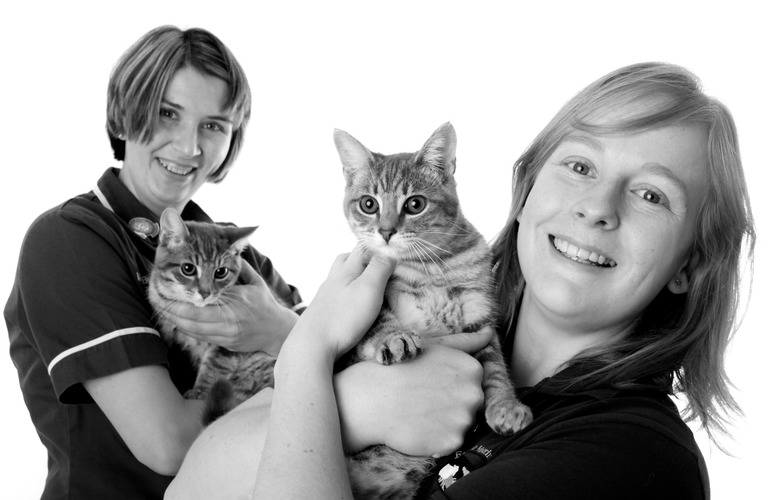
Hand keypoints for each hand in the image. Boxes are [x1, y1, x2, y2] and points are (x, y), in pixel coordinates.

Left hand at [158, 260, 297, 354]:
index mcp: (235, 302)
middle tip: (156, 301)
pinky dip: (187, 328)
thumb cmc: (265, 303)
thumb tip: (226, 247)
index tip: (165, 291)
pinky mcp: (225, 344)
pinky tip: (178, 320)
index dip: (179, 299)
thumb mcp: (254, 282)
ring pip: (192, 330)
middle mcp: (229, 321)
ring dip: (175, 320)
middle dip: (171, 310)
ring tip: (162, 309)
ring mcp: (226, 335)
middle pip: (190, 319)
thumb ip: (238, 266)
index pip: (199, 303)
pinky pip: (200, 337)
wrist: (277, 331)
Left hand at [289, 250, 394, 359]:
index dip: (376, 245)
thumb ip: (379, 267)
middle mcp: (332, 279)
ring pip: (338, 277)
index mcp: (345, 270)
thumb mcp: (369, 288)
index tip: (392, 249)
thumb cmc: (343, 317)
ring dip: (352, 275)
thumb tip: (389, 250)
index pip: (361, 247)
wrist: (311, 346)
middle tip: (378, 264)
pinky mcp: (321, 313)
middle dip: (362, 257)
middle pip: (346, 259)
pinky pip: (334, 295)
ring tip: (366, 284)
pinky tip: (350, 304)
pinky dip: (345, 293)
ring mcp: (324, 296)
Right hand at [335, 341, 486, 457]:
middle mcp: (474, 394)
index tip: (434, 384)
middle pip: (473, 405)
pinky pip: (451, 443)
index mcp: (473, 369)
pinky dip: (438, 439)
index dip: (453, 385)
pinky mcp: (452, 442)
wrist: (372, 397)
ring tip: (421, 412)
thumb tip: (490, 332)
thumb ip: (467, 341)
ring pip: (463, 425)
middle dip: (453, 404)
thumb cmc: (402, 367)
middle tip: (426, 399)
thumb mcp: (435, 346)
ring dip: (446, 422)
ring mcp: (464, 419)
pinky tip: (419, 427)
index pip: (475, 383)